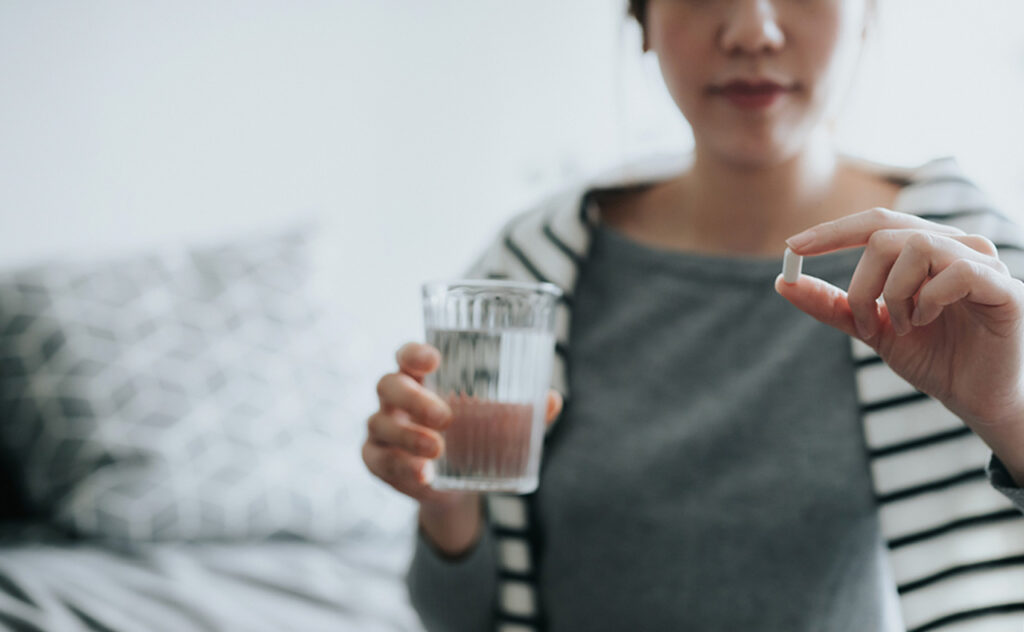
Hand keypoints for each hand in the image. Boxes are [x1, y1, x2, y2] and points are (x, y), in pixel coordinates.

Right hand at [361, 341, 563, 507]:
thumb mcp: (497, 424)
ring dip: (409, 437)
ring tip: (438, 451)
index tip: (433, 358)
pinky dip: (399, 467)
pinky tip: (422, 476)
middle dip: (415, 400)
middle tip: (446, 418)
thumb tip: (553, 399)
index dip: (414, 352)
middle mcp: (394, 398)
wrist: (456, 485)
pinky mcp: (375, 459)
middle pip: (389, 385)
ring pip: (379, 424)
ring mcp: (381, 428)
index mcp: (420, 378)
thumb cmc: (473, 436)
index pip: (406, 355)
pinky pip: (377, 460)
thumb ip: (522, 413)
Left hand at [775, 208, 1023, 482]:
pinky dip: (928, 299)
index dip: (832, 231)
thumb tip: (783, 281)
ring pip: (915, 247)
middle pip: (885, 233)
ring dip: (894, 294)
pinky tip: (928, 321)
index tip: (792, 248)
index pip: (874, 222)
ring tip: (904, 326)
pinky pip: (956, 271)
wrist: (978, 399)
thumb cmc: (933, 358)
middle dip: (861, 282)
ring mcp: (982, 262)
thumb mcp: (871, 329)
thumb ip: (832, 305)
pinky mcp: (1004, 287)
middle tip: (864, 322)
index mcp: (924, 249)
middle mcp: (954, 245)